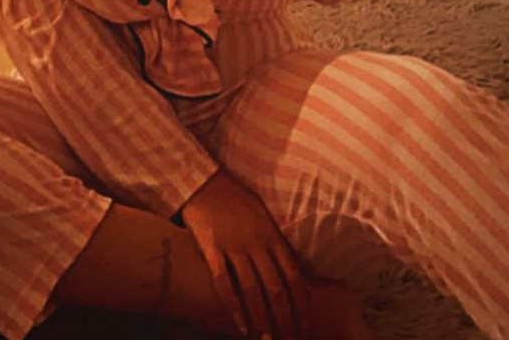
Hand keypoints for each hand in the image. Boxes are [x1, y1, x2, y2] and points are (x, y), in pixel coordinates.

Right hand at [181, 170, 312, 338]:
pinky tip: (241, 326)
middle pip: (275, 289)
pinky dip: (233, 307)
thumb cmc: (236, 199)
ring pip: (252, 290)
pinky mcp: (212, 248)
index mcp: (273, 235)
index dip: (301, 305)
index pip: (293, 277)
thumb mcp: (264, 215)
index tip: (304, 327)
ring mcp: (234, 246)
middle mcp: (257, 243)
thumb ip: (277, 242)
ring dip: (262, 320)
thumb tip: (294, 268)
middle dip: (285, 320)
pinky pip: (224, 283)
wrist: (204, 182)